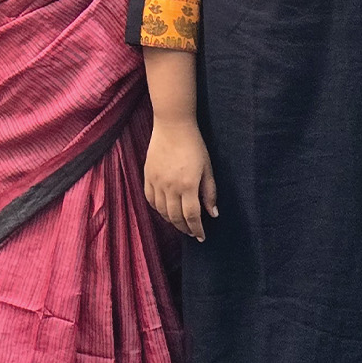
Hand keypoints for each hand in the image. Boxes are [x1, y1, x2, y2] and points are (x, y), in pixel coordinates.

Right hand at [144, 117, 217, 240]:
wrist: (172, 126)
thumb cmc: (194, 145)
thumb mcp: (207, 168)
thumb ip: (209, 192)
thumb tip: (213, 213)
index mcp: (188, 185)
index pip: (192, 216)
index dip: (197, 229)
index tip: (201, 236)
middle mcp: (170, 186)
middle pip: (175, 216)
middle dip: (185, 228)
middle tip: (192, 232)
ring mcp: (156, 181)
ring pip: (161, 210)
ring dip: (171, 220)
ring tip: (180, 223)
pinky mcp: (147, 176)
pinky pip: (150, 199)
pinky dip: (157, 208)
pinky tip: (165, 210)